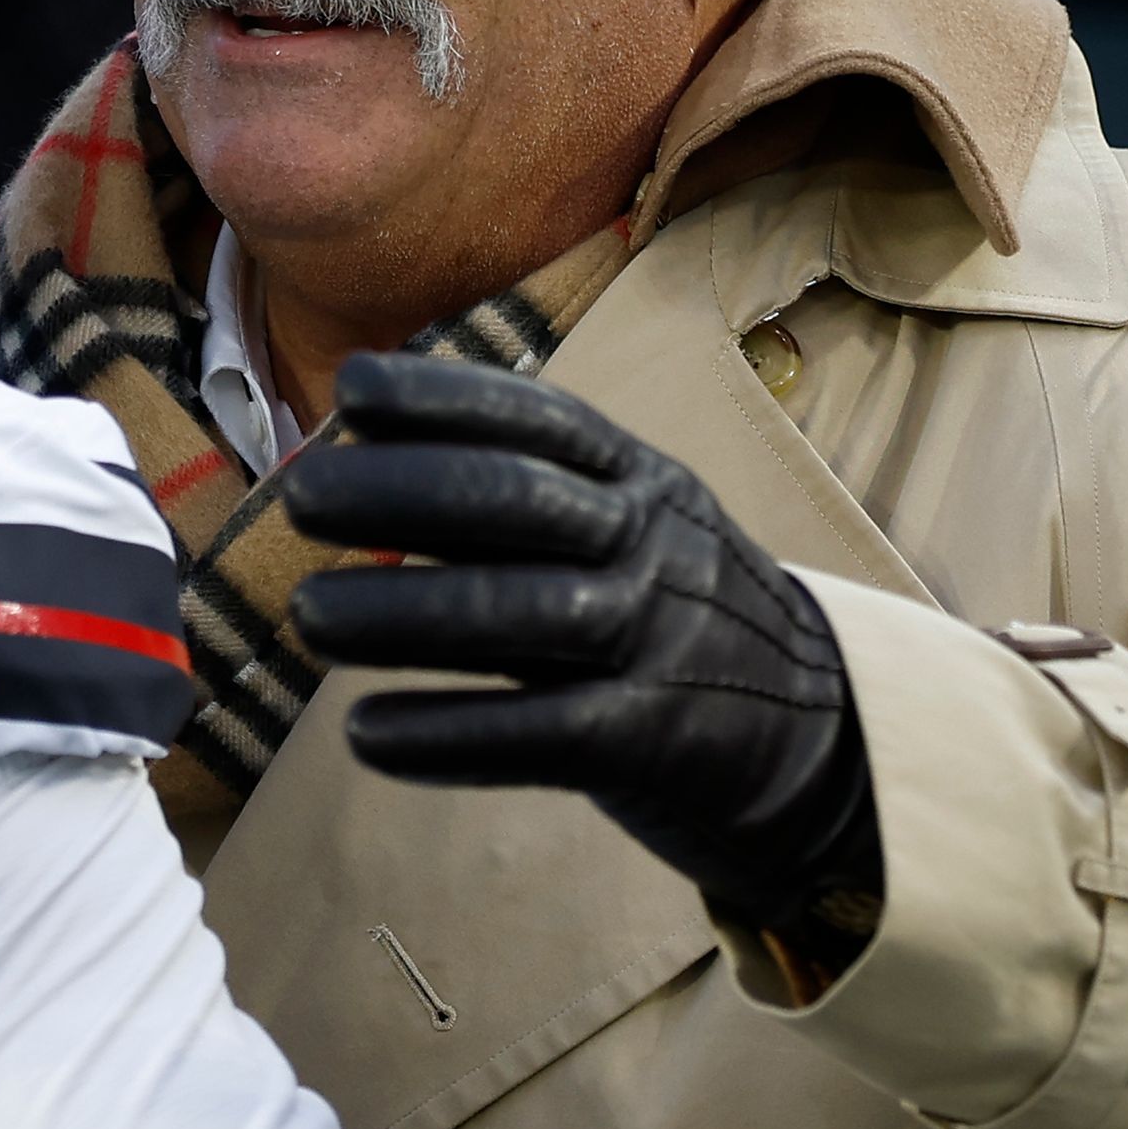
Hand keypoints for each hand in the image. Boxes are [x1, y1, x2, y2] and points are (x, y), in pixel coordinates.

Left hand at [279, 354, 881, 945]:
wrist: (823, 736)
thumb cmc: (672, 621)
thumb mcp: (623, 533)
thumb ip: (514, 509)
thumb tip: (360, 469)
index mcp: (639, 481)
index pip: (539, 421)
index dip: (445, 398)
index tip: (354, 390)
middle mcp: (651, 543)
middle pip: (520, 500)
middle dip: (402, 490)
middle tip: (304, 500)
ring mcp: (657, 638)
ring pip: (519, 613)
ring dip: (401, 614)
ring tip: (307, 620)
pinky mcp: (655, 738)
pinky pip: (539, 732)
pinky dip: (447, 735)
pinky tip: (365, 737)